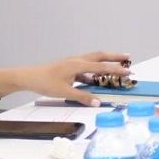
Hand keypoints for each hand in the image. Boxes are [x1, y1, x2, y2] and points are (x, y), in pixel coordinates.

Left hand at [10, 52, 131, 104]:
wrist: (30, 77)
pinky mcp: (69, 68)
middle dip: (115, 56)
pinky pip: (86, 68)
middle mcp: (77, 60)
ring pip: (93, 60)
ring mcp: (73, 63)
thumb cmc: (46, 82)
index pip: (101, 66)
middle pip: (100, 56)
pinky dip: (94, 72)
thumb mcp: (65, 92)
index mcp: (78, 65)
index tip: (128, 72)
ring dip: (105, 62)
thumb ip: (82, 97)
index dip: (116, 69)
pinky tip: (96, 80)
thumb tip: (98, 102)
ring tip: (117, 65)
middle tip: (128, 57)